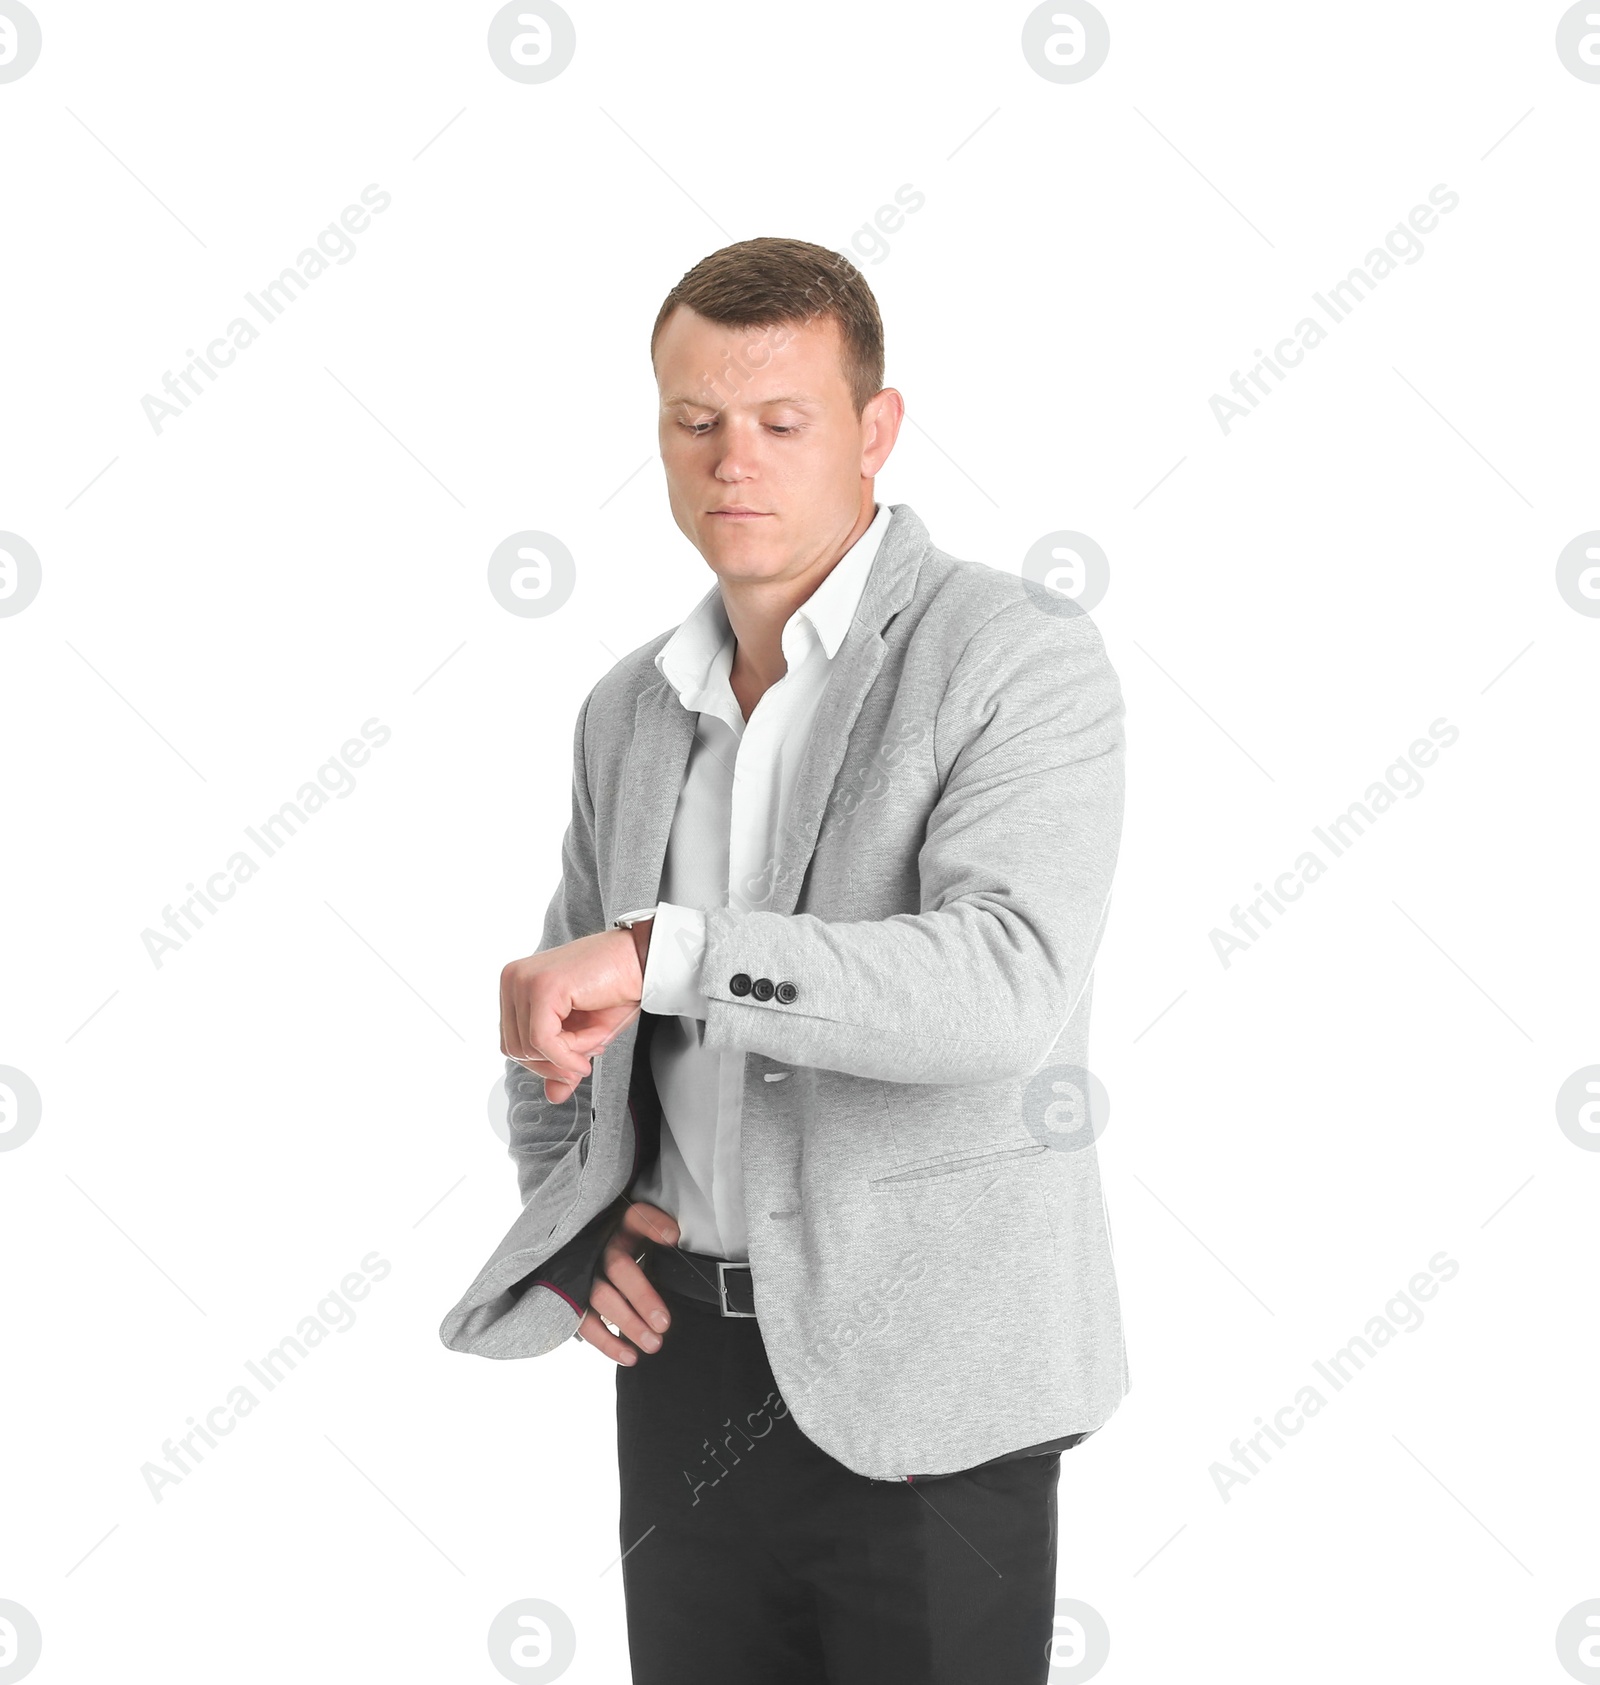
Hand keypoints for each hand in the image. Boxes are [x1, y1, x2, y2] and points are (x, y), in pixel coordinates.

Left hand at [500, 921, 651, 1103]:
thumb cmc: (616, 988)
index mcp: (515, 985)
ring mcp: (524, 980)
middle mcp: (513, 978)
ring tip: (595, 1042)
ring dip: (568, 1054)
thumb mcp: (584, 1035)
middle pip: (513, 1048)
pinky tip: (592, 1049)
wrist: (641, 959)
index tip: (572, 1066)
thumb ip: (562, 1062)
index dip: (542, 1062)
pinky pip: (543, 1040)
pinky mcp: (542, 986)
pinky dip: (568, 1053)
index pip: (510, 1041)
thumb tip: (553, 1096)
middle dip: (552, 1062)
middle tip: (584, 1060)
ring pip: (528, 1047)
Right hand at [576, 1201, 679, 1363]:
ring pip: (602, 1298)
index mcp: (621, 1226)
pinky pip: (587, 1323)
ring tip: (653, 1344)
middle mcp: (600, 1247)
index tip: (673, 1238)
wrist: (589, 1253)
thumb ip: (661, 1237)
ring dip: (627, 1324)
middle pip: (619, 1268)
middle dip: (642, 1296)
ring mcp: (585, 1274)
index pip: (636, 1217)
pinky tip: (630, 1356)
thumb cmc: (630, 1244)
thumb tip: (679, 1240)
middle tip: (664, 1323)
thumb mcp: (644, 1234)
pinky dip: (608, 1343)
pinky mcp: (576, 1300)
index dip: (653, 1225)